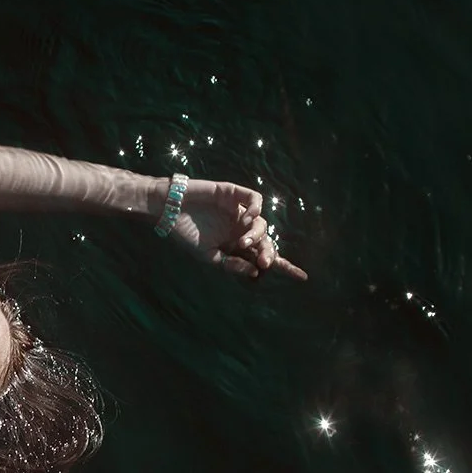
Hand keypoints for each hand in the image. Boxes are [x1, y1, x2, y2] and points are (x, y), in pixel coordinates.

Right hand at [162, 178, 307, 280]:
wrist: (169, 210)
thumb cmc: (185, 234)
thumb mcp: (207, 256)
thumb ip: (230, 264)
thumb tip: (256, 273)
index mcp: (235, 246)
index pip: (263, 257)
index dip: (284, 266)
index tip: (302, 277)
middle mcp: (241, 229)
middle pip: (266, 242)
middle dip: (269, 253)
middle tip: (265, 262)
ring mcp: (239, 211)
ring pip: (262, 224)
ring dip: (257, 235)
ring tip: (243, 242)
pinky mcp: (234, 194)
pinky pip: (255, 200)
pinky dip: (256, 208)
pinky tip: (247, 218)